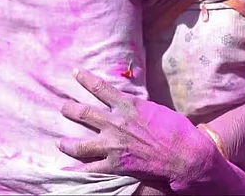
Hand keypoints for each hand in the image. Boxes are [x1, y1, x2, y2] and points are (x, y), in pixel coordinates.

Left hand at [58, 69, 220, 191]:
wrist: (185, 155)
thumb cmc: (177, 130)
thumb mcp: (156, 109)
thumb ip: (137, 107)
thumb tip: (129, 105)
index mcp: (128, 105)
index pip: (100, 87)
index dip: (84, 79)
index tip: (74, 72)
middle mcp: (116, 123)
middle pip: (83, 113)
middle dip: (69, 109)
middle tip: (63, 108)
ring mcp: (113, 145)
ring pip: (80, 144)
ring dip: (67, 143)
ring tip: (59, 143)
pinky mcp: (115, 165)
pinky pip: (90, 169)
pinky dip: (77, 170)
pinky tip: (66, 171)